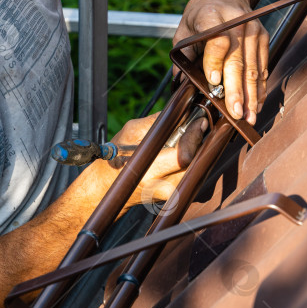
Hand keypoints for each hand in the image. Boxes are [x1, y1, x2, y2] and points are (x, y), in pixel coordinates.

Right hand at [91, 113, 206, 209]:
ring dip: (195, 149)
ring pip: (195, 167)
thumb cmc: (116, 157)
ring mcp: (170, 194)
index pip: (182, 156)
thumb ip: (157, 122)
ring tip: (186, 137)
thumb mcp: (131, 132)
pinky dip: (190, 158)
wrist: (106, 185)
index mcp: (149, 172)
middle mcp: (163, 187)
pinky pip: (190, 173)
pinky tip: (182, 149)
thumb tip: (182, 112)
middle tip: (196, 126)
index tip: (200, 122)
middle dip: (197, 141)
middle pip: (194, 161)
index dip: (194, 137)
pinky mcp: (174, 195)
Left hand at [174, 0, 268, 125]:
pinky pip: (262, 67)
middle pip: (238, 60)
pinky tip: (256, 104)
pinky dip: (260, 87)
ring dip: (252, 96)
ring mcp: (253, 30)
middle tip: (235, 114)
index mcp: (212, 16)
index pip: (217, 40)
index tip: (213, 82)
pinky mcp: (263, 38)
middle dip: (237, 91)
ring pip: (253, 68)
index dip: (215, 61)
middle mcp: (237, 23)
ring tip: (249, 116)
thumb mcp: (184, 28)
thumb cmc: (200, 13)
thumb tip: (181, 82)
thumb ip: (183, 54)